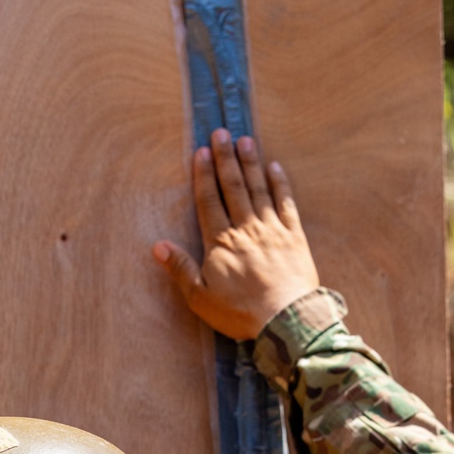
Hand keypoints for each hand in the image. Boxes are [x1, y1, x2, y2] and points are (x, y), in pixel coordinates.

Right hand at [152, 130, 320, 339]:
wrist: (286, 321)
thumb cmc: (241, 313)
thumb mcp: (202, 298)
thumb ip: (181, 269)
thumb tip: (158, 247)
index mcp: (221, 241)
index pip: (209, 200)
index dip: (204, 175)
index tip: (201, 151)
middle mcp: (246, 228)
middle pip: (233, 187)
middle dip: (226, 158)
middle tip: (221, 133)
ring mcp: (272, 230)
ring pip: (259, 189)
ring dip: (251, 163)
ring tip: (246, 140)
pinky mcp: (295, 237)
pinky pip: (286, 204)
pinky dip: (280, 184)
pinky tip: (275, 168)